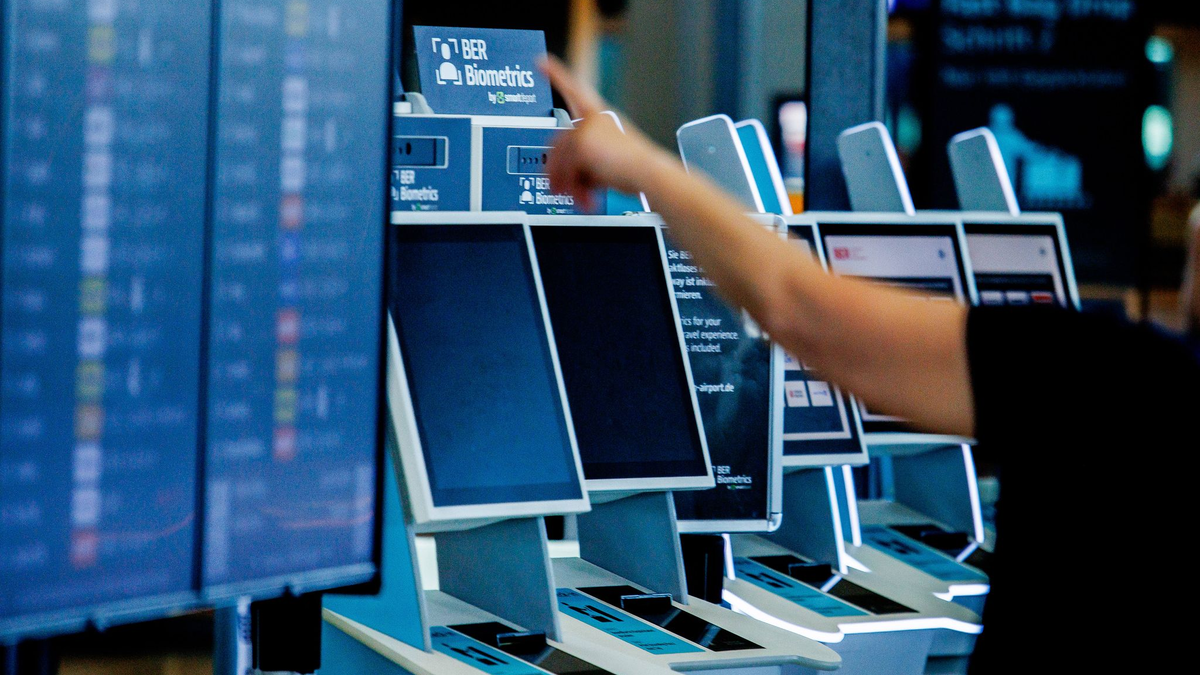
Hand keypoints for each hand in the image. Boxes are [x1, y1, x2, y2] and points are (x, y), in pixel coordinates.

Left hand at [539, 56, 667, 210]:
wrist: (649, 174)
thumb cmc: (636, 170)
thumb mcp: (606, 161)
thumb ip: (584, 162)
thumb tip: (563, 178)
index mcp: (601, 116)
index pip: (575, 89)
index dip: (557, 74)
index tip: (541, 61)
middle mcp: (592, 118)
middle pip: (559, 142)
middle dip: (555, 169)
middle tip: (554, 189)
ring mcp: (586, 128)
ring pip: (561, 159)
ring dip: (565, 182)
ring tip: (575, 199)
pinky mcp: (581, 143)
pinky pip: (565, 168)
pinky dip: (574, 187)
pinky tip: (585, 198)